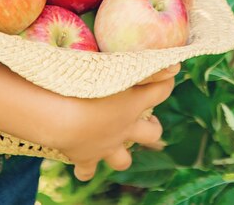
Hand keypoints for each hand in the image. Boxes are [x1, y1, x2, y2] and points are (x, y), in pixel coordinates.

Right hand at [56, 66, 179, 181]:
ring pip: (124, 160)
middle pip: (152, 133)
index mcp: (132, 102)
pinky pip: (87, 171)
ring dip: (121, 153)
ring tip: (115, 142)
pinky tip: (82, 161)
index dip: (166, 82)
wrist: (59, 116)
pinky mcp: (85, 158)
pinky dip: (86, 168)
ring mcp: (106, 146)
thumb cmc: (81, 82)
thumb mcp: (107, 65)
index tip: (168, 72)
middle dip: (152, 127)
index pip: (161, 91)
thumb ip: (136, 63)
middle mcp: (125, 128)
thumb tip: (175, 63)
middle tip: (146, 118)